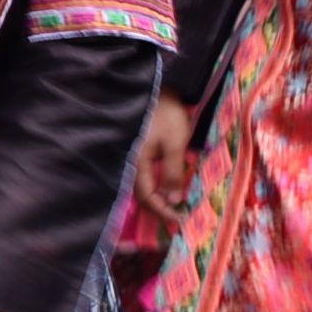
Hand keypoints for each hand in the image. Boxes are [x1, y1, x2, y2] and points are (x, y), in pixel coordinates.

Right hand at [130, 94, 196, 215]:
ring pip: (142, 186)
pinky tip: (165, 189)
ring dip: (157, 198)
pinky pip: (144, 176)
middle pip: (141, 194)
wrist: (160, 92)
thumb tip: (174, 200)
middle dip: (159, 208)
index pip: (147, 195)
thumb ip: (173, 173)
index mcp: (138, 162)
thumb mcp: (175, 144)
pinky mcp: (138, 153)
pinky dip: (155, 187)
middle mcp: (131, 163)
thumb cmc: (168, 116)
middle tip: (179, 217)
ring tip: (174, 206)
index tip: (180, 219)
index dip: (163, 210)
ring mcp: (133, 158)